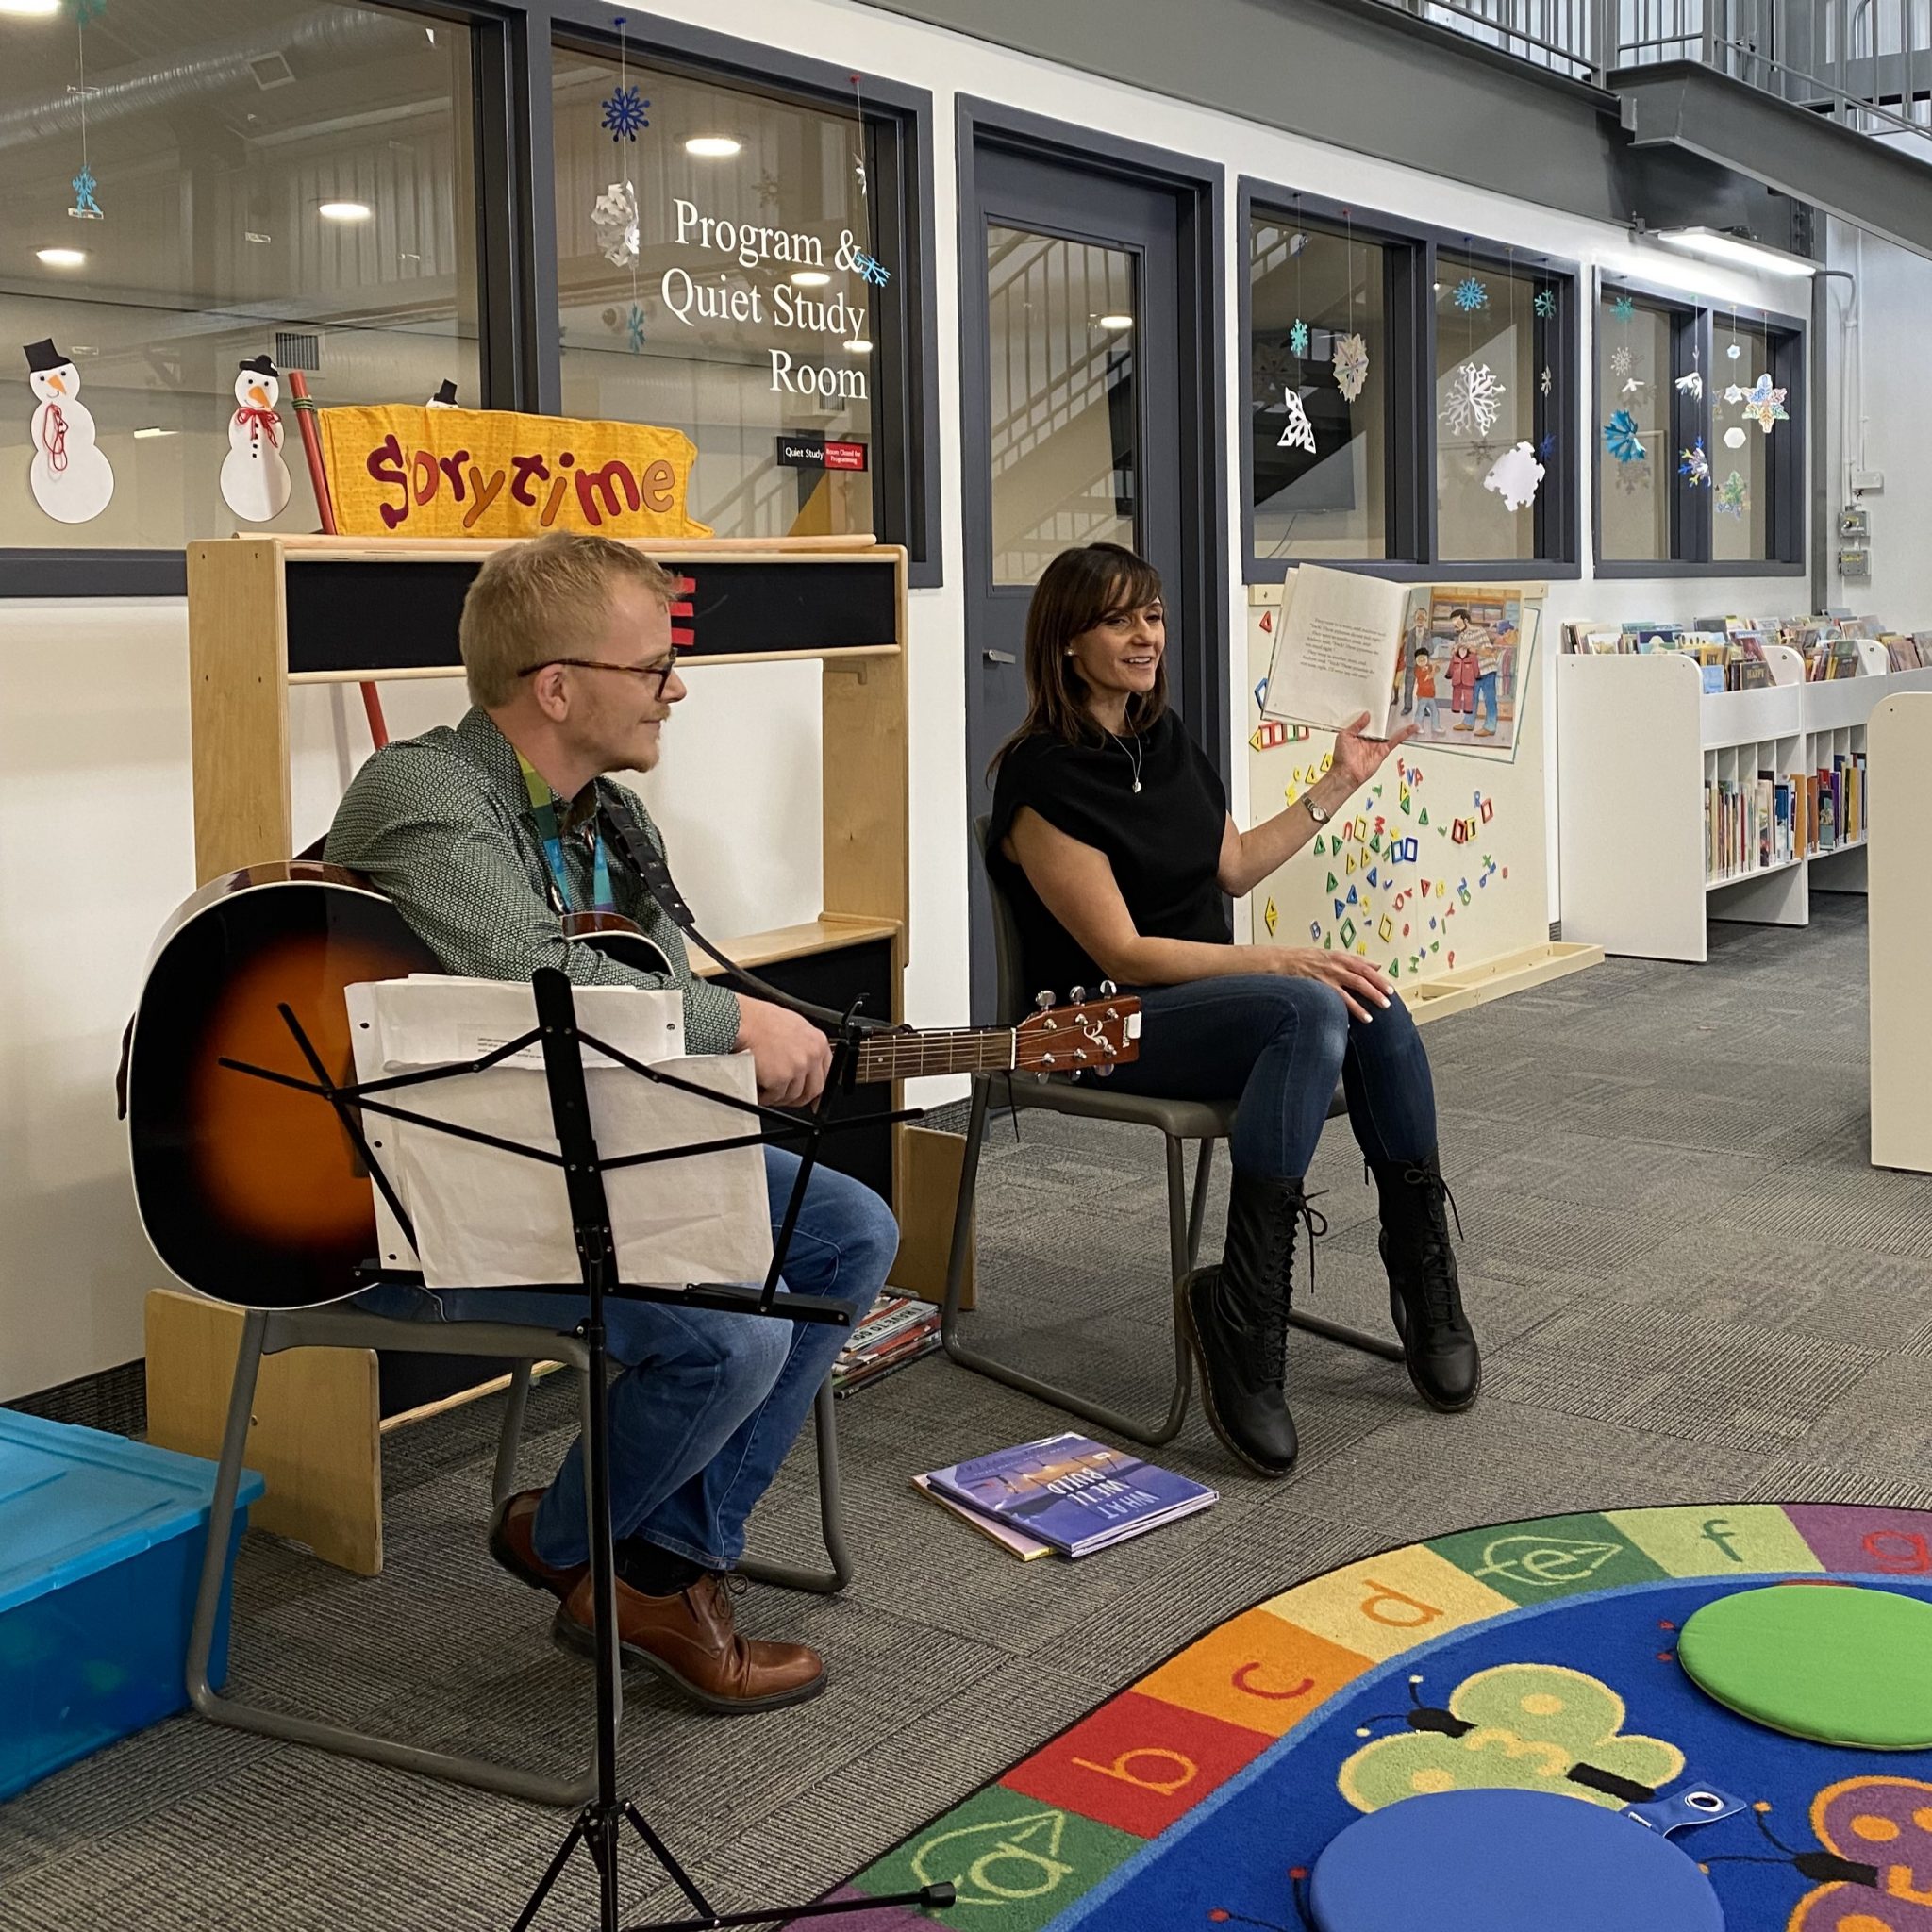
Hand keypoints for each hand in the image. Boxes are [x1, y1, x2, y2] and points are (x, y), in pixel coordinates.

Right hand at [732, 997, 831, 1106]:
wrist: (741, 1020)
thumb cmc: (760, 1020)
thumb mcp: (793, 1027)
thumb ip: (804, 1047)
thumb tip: (807, 1065)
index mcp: (817, 1041)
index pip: (828, 1073)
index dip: (818, 1087)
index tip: (815, 1098)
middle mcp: (811, 1055)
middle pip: (813, 1089)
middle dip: (799, 1098)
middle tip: (785, 1096)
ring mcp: (797, 1067)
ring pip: (793, 1096)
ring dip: (779, 1096)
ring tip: (766, 1087)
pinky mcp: (780, 1078)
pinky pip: (775, 1097)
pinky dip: (765, 1096)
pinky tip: (758, 1087)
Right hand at [1268, 945, 1393, 1023]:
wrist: (1283, 960)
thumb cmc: (1307, 959)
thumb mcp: (1333, 954)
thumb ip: (1355, 961)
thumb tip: (1377, 966)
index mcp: (1341, 957)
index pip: (1365, 968)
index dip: (1379, 979)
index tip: (1390, 989)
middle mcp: (1335, 966)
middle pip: (1361, 978)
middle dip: (1375, 991)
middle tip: (1387, 1002)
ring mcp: (1326, 976)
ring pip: (1348, 991)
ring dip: (1361, 1005)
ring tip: (1371, 1017)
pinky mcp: (1316, 987)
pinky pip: (1332, 1000)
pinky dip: (1341, 1011)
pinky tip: (1349, 1022)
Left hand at [1331, 712, 1416, 789]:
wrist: (1346, 773)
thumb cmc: (1341, 758)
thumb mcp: (1344, 735)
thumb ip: (1356, 725)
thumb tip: (1366, 715)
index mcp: (1359, 734)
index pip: (1370, 721)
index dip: (1375, 714)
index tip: (1381, 705)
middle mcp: (1369, 739)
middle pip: (1382, 726)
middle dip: (1389, 717)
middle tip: (1397, 706)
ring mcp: (1377, 745)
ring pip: (1391, 732)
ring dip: (1400, 725)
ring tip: (1408, 715)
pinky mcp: (1383, 751)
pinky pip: (1395, 741)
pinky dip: (1404, 735)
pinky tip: (1411, 729)